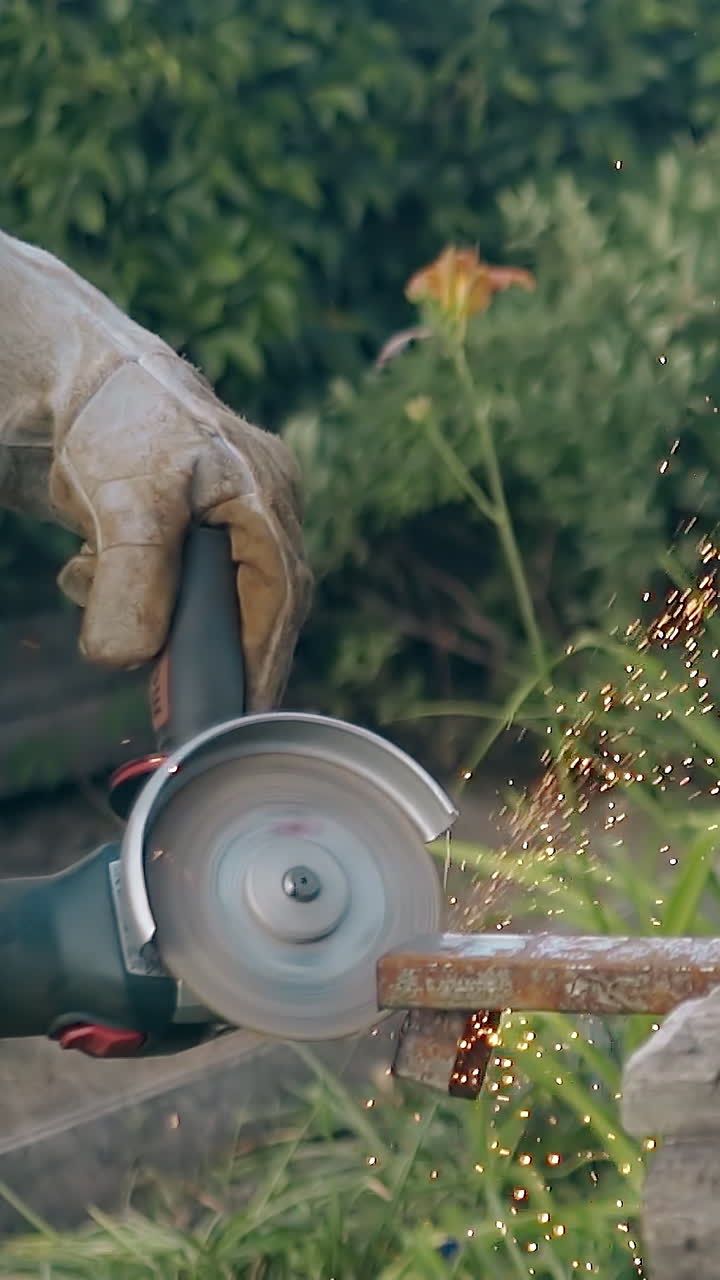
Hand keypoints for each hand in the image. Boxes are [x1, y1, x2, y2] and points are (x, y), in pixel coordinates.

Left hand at [49, 354, 311, 710]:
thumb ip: (131, 583)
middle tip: (175, 696)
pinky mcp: (197, 521)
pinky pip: (185, 576)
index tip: (242, 711)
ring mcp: (234, 512)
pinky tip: (91, 569)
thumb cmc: (115, 422)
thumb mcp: (124, 506)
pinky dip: (141, 589)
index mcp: (266, 494)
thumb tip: (127, 658)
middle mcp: (264, 505)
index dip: (263, 660)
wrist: (76, 379)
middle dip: (208, 644)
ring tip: (96, 588)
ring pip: (215, 592)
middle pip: (257, 602)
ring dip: (160, 611)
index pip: (280, 598)